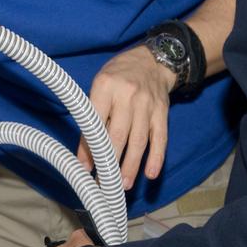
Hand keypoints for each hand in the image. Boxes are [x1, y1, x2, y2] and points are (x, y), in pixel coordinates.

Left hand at [79, 45, 175, 188]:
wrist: (151, 61)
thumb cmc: (117, 76)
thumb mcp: (98, 87)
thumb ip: (91, 117)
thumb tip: (85, 155)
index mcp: (105, 86)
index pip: (95, 122)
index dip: (90, 148)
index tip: (86, 168)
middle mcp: (127, 96)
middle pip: (118, 135)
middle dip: (110, 162)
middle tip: (104, 183)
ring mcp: (147, 105)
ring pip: (139, 141)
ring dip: (131, 166)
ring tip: (122, 185)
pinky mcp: (162, 113)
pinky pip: (160, 138)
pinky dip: (156, 157)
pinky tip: (150, 174)